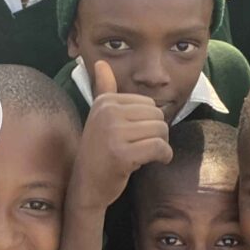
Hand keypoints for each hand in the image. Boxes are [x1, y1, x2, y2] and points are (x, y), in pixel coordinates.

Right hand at [70, 61, 171, 213]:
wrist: (85, 186)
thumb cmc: (98, 152)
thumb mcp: (99, 117)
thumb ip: (103, 89)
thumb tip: (100, 62)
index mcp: (105, 102)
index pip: (148, 104)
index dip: (147, 123)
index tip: (131, 137)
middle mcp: (107, 113)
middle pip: (157, 115)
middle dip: (156, 134)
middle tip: (140, 148)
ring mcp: (113, 133)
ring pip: (161, 131)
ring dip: (160, 146)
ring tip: (143, 154)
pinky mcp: (122, 154)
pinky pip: (160, 147)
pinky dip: (163, 157)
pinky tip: (152, 162)